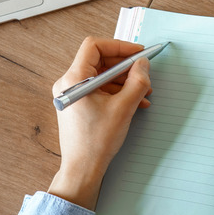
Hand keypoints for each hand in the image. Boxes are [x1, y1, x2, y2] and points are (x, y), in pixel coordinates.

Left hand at [48, 37, 151, 209]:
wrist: (83, 168)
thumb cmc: (97, 141)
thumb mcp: (124, 107)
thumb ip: (137, 81)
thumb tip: (143, 65)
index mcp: (74, 80)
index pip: (94, 47)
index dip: (119, 46)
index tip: (137, 53)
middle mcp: (69, 84)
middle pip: (99, 60)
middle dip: (125, 66)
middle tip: (144, 71)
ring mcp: (72, 94)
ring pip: (101, 76)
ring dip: (124, 80)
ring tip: (144, 91)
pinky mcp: (78, 104)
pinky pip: (99, 89)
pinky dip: (117, 91)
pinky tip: (135, 101)